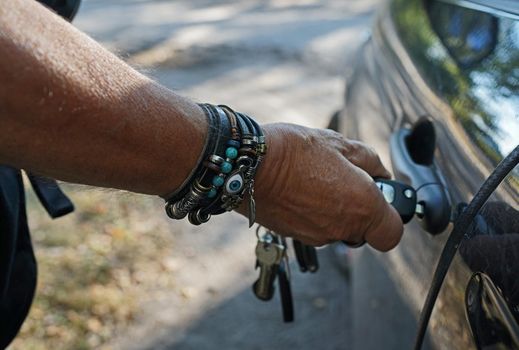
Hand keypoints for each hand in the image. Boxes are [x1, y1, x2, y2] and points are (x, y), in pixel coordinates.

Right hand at [248, 123, 402, 250]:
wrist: (249, 166)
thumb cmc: (294, 152)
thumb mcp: (340, 143)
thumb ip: (370, 162)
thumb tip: (380, 174)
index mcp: (362, 207)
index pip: (391, 233)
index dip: (389, 215)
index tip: (380, 197)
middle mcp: (341, 228)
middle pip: (363, 231)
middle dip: (358, 209)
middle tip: (344, 181)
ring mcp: (317, 236)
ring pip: (337, 229)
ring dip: (333, 210)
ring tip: (315, 181)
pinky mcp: (295, 236)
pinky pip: (314, 228)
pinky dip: (312, 213)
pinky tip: (300, 190)